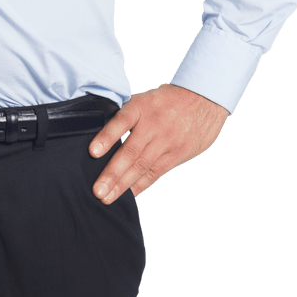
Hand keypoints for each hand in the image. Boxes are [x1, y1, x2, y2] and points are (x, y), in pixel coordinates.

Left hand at [89, 82, 229, 202]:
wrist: (203, 99)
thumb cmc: (165, 101)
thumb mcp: (144, 99)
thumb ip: (125, 116)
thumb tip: (99, 136)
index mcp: (140, 107)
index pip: (121, 121)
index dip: (107, 137)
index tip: (93, 152)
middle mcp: (153, 125)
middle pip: (131, 151)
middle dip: (112, 173)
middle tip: (97, 190)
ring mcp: (167, 141)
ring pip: (142, 166)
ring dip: (123, 184)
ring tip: (107, 197)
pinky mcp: (177, 154)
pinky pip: (156, 172)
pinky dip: (140, 185)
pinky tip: (128, 195)